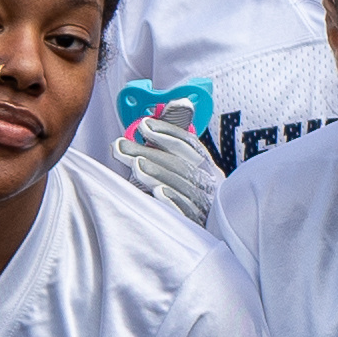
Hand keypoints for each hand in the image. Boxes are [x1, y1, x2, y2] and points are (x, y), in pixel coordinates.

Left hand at [107, 103, 224, 229]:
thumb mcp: (187, 168)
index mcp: (206, 168)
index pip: (189, 145)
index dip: (167, 133)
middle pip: (179, 163)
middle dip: (149, 152)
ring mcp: (205, 204)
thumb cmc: (193, 197)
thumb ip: (178, 140)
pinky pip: (187, 212)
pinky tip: (157, 194)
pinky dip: (173, 201)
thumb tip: (180, 102)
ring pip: (181, 185)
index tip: (145, 126)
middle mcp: (208, 183)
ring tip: (135, 166)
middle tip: (121, 146)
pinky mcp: (199, 225)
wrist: (216, 233)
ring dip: (157, 173)